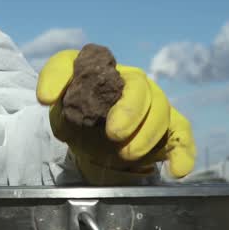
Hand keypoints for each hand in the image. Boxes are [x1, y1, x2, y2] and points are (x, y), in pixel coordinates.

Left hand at [36, 49, 195, 183]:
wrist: (98, 147)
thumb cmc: (81, 121)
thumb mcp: (61, 110)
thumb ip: (56, 94)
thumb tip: (47, 96)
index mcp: (105, 70)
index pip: (89, 58)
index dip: (66, 75)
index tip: (45, 99)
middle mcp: (133, 82)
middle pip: (140, 86)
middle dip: (130, 111)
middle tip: (114, 134)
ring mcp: (155, 105)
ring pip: (162, 111)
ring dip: (147, 134)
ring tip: (127, 155)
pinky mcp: (170, 129)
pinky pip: (182, 136)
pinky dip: (182, 153)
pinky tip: (175, 171)